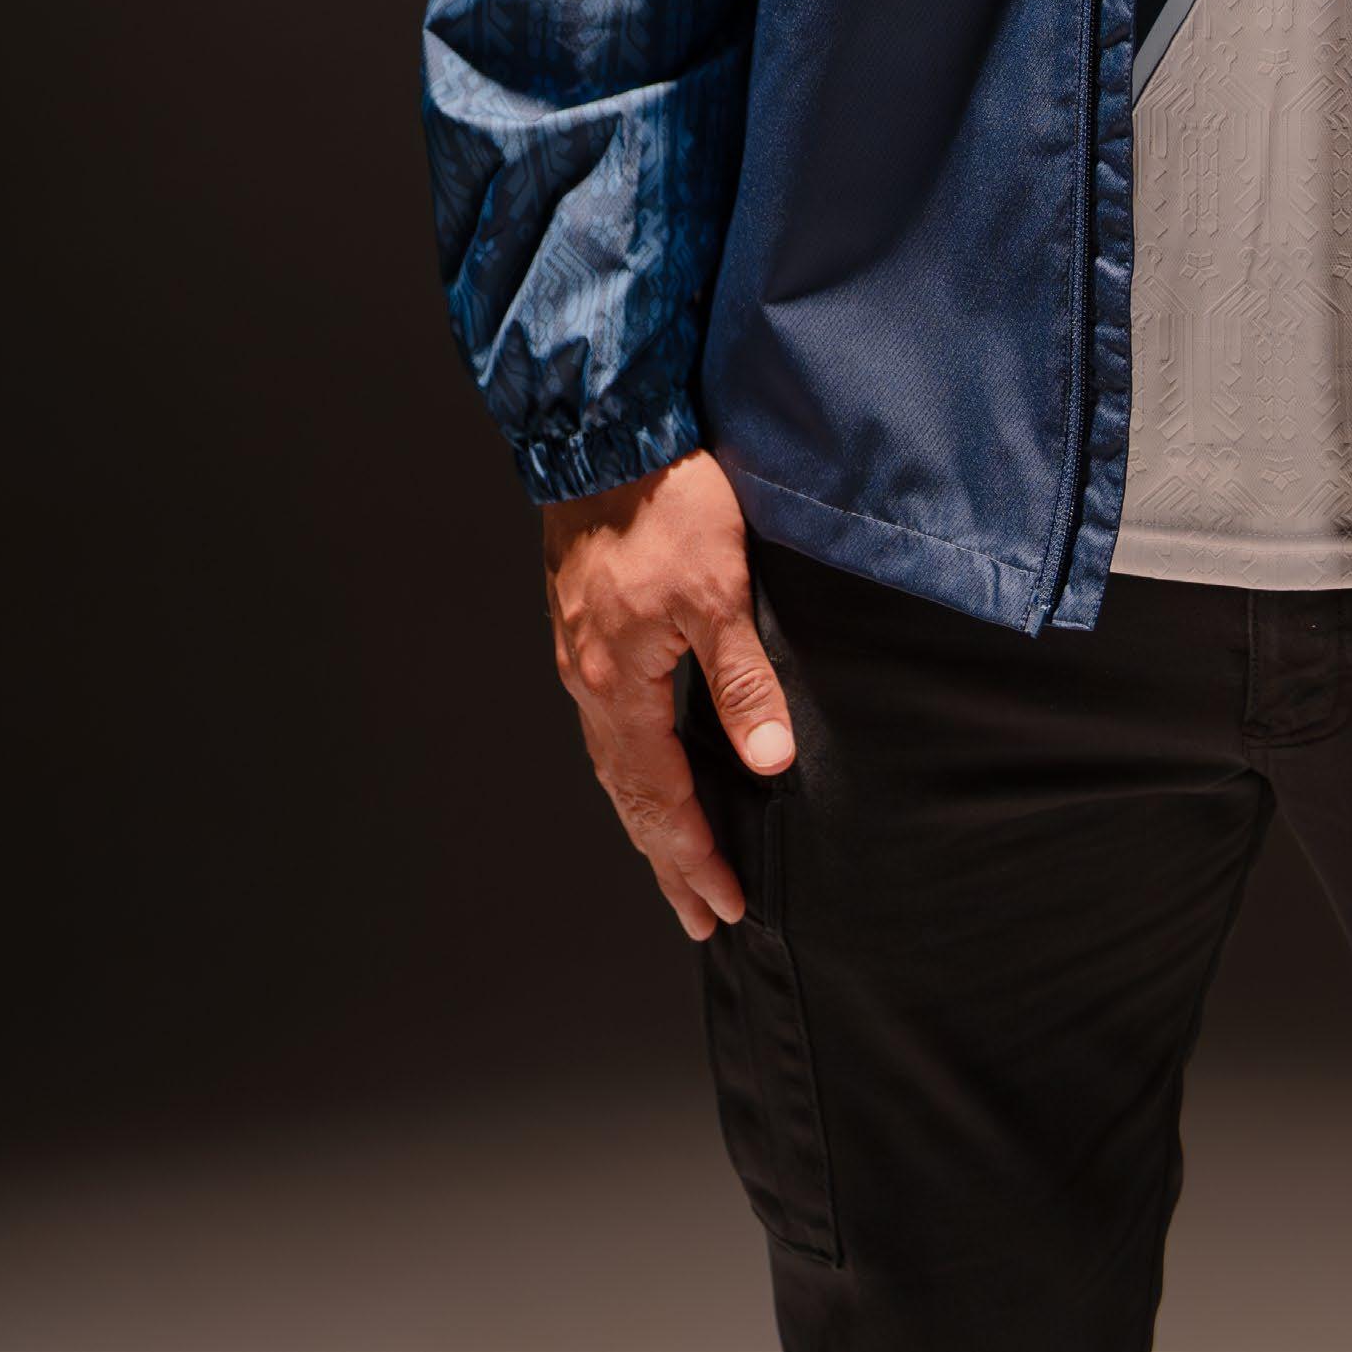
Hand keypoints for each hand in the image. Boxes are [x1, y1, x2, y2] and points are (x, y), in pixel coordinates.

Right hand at [542, 451, 795, 941]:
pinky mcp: (586, 627)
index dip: (695, 857)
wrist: (606, 434)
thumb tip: (769, 761)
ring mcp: (583, 655)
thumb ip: (743, 679)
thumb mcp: (719, 589)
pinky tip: (647, 768)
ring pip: (615, 765)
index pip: (661, 798)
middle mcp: (591, 683)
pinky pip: (608, 726)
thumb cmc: (665, 503)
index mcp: (620, 686)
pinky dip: (632, 770)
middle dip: (669, 859)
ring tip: (675, 862)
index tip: (725, 908)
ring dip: (648, 820)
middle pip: (630, 798)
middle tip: (702, 917)